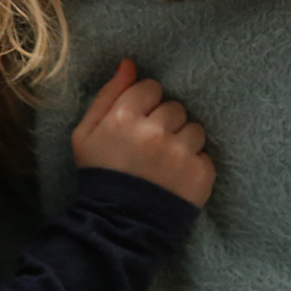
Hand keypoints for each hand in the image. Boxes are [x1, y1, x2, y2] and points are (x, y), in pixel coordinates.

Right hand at [70, 59, 214, 207]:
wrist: (117, 226)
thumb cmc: (99, 175)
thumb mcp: (85, 134)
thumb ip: (108, 94)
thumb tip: (129, 63)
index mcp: (124, 119)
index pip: (151, 87)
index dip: (145, 105)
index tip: (138, 124)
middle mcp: (155, 133)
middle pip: (174, 107)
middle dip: (164, 123)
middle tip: (150, 148)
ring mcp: (180, 154)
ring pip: (194, 128)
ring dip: (183, 142)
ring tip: (165, 164)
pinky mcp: (201, 174)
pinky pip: (205, 154)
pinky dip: (194, 165)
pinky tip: (176, 178)